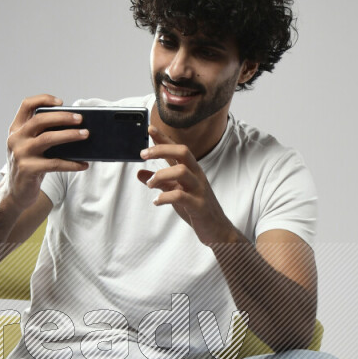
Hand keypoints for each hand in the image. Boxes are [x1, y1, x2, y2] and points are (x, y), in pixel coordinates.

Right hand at [4, 94, 89, 209]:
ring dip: (69, 135)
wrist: (15, 193)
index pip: (26, 105)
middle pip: (40, 120)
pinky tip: (84, 164)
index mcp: (16, 129)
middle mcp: (16, 139)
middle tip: (80, 119)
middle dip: (62, 117)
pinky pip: (54, 164)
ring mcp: (20, 154)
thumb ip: (43, 135)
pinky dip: (71, 164)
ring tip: (86, 135)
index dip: (44, 99)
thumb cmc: (29, 166)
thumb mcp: (31, 147)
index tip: (61, 102)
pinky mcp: (28, 170)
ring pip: (48, 139)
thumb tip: (75, 128)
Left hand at [137, 124, 239, 245]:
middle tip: (143, 155)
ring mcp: (199, 190)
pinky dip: (165, 197)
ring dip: (160, 175)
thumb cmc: (196, 208)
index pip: (178, 149)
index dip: (164, 138)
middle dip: (161, 149)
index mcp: (192, 171)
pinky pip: (181, 196)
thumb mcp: (175, 192)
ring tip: (149, 184)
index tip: (150, 128)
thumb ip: (159, 182)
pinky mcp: (199, 206)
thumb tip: (140, 173)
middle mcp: (197, 176)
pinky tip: (157, 202)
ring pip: (182, 171)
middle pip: (183, 152)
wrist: (217, 229)